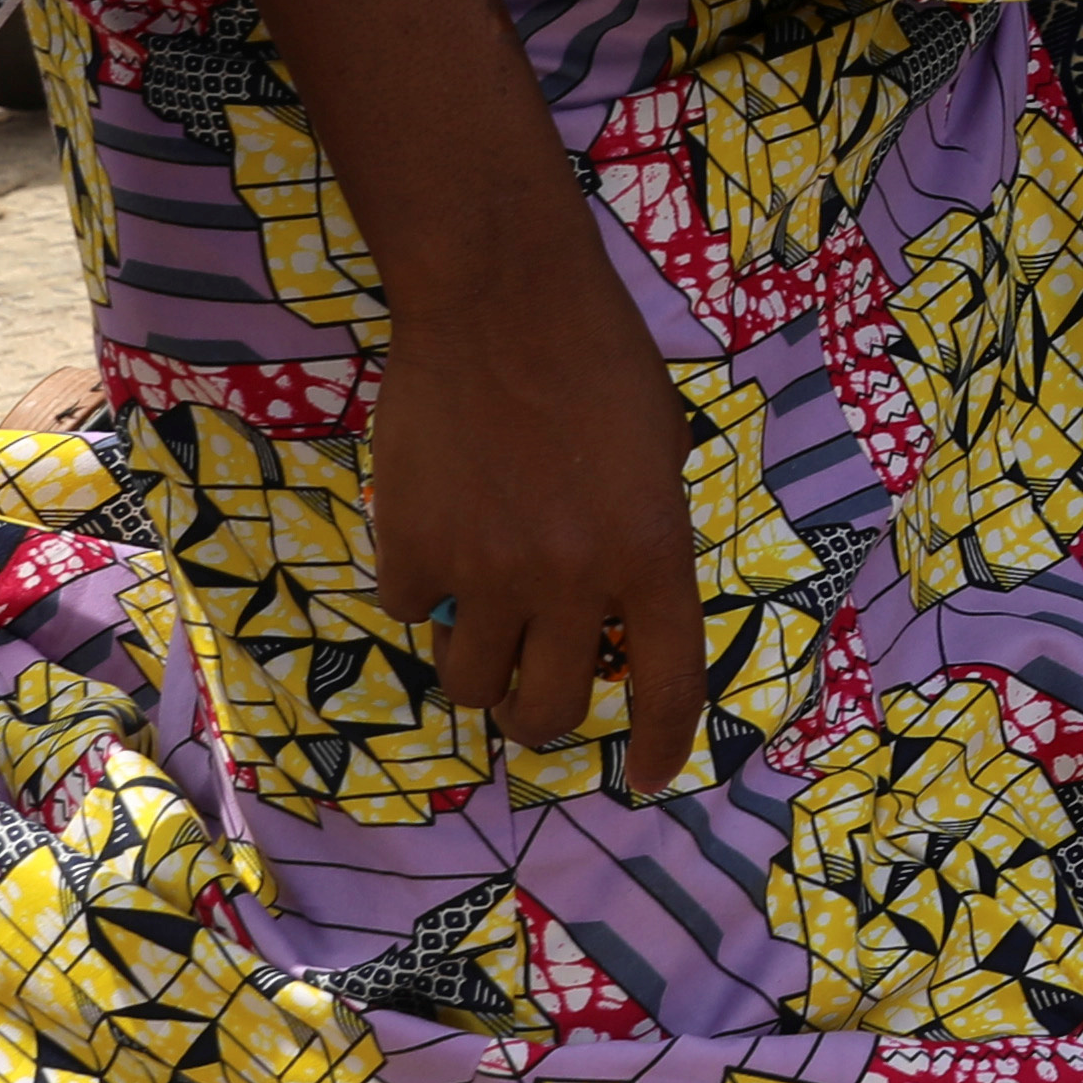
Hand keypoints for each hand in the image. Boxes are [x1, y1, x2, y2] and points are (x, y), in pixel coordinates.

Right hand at [373, 228, 711, 793]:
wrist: (502, 301)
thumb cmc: (600, 360)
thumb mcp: (660, 454)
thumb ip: (640, 537)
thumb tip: (612, 609)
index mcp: (653, 553)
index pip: (670, 683)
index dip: (663, 744)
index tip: (653, 780)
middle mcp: (574, 579)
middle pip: (552, 709)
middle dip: (542, 719)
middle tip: (535, 700)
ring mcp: (488, 571)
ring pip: (471, 683)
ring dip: (478, 665)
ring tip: (483, 620)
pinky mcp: (413, 549)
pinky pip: (411, 608)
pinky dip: (421, 589)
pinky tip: (433, 532)